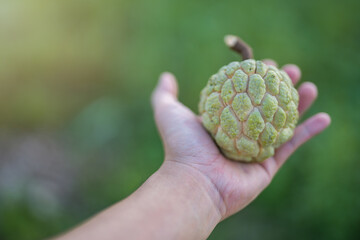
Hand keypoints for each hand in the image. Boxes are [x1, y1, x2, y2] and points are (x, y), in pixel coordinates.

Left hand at [152, 61, 330, 218]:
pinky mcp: (268, 166)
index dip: (256, 78)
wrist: (194, 182)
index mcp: (222, 121)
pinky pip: (292, 145)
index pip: (244, 94)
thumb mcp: (168, 113)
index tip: (267, 62)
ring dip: (298, 104)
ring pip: (282, 122)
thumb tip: (166, 76)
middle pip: (266, 106)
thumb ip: (164, 94)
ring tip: (309, 86)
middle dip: (280, 87)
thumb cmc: (181, 147)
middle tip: (291, 70)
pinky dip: (309, 131)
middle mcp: (240, 134)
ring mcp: (255, 150)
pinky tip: (324, 117)